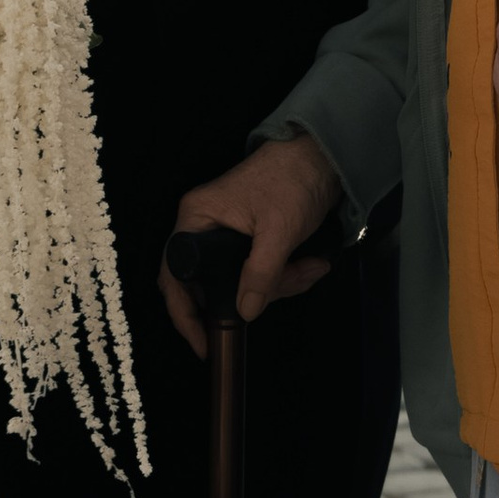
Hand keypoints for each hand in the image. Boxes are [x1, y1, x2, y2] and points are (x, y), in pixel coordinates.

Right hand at [160, 133, 344, 359]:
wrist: (322, 155)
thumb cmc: (294, 179)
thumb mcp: (279, 230)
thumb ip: (262, 273)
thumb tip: (246, 312)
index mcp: (196, 218)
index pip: (175, 275)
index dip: (185, 313)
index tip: (205, 342)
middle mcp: (203, 226)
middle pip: (209, 284)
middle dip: (250, 296)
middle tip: (285, 288)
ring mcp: (225, 234)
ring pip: (238, 281)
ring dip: (276, 285)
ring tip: (309, 268)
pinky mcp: (247, 239)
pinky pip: (255, 271)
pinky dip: (282, 276)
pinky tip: (309, 264)